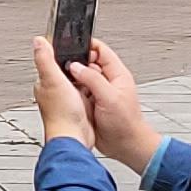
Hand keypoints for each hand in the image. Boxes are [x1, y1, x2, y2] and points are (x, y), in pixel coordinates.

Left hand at [31, 36, 94, 145]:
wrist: (75, 137)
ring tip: (93, 76)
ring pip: (79, 81)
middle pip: (68, 71)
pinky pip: (88, 93)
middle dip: (78, 66)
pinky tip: (96, 90)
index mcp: (45, 83)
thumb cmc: (61, 114)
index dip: (63, 53)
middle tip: (88, 62)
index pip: (52, 62)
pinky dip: (92, 89)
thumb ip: (45, 59)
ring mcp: (68, 100)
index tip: (73, 47)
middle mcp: (55, 92)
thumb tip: (38, 41)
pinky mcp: (80, 107)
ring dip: (86, 78)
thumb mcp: (53, 80)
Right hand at [71, 39, 159, 175]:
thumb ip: (93, 79)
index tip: (71, 44)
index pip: (101, 50)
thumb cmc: (126, 124)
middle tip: (63, 64)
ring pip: (81, 77)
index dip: (87, 45)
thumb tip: (76, 66)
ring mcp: (98, 92)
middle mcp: (107, 82)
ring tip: (64, 80)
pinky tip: (67, 94)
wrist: (125, 146)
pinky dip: (71, 91)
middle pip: (88, 63)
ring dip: (72, 78)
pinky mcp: (90, 103)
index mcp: (117, 75)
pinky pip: (77, 91)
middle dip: (75, 62)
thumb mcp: (110, 97)